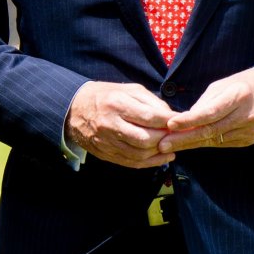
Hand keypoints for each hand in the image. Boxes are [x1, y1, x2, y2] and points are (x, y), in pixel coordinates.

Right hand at [64, 80, 178, 168]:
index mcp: (117, 104)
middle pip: (145, 139)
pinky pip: (131, 163)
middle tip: (175, 135)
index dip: (169, 122)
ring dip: (159, 153)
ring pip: (139, 154)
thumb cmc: (106, 96)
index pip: (149, 117)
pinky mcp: (105, 154)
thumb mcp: (128, 90)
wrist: (74, 109)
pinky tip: (162, 158)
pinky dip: (150, 163)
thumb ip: (152, 102)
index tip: (180, 122)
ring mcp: (106, 142)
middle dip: (165, 139)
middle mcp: (110, 124)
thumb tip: (172, 117)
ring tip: (170, 146)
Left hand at [163, 68, 253, 150]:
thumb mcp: (225, 84)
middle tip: (162, 144)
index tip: (171, 124)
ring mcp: (248, 131)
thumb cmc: (246, 85)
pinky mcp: (248, 140)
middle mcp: (245, 116)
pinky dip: (204, 143)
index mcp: (239, 96)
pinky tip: (189, 144)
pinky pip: (222, 143)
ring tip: (169, 145)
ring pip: (214, 141)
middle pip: (210, 131)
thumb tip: (186, 118)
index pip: (210, 112)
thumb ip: (206, 102)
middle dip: (183, 139)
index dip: (189, 120)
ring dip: (190, 144)